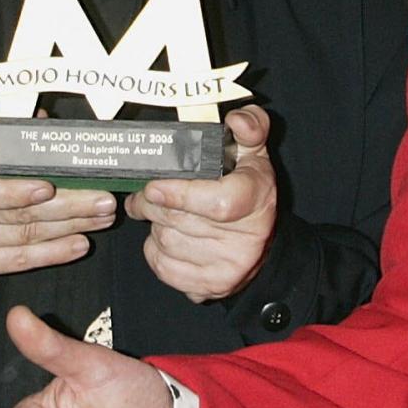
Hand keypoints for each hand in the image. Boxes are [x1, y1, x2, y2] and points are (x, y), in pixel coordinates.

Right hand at [0, 125, 115, 279]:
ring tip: (102, 218)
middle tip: (103, 198)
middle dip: (67, 208)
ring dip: (69, 228)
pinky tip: (79, 244)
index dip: (13, 192)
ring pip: (24, 238)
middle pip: (14, 216)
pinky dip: (53, 253)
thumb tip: (42, 120)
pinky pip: (18, 261)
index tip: (47, 187)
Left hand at [127, 104, 276, 300]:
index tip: (154, 186)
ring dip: (154, 226)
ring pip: (166, 243)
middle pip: (180, 221)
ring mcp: (228, 268)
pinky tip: (166, 238)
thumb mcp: (254, 155)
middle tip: (144, 193)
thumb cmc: (251, 194)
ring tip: (159, 213)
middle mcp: (246, 239)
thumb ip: (250, 128)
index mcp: (256, 199)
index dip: (180, 194)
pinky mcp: (209, 288)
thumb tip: (237, 119)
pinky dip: (155, 251)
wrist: (263, 248)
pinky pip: (163, 267)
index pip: (217, 204)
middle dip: (152, 204)